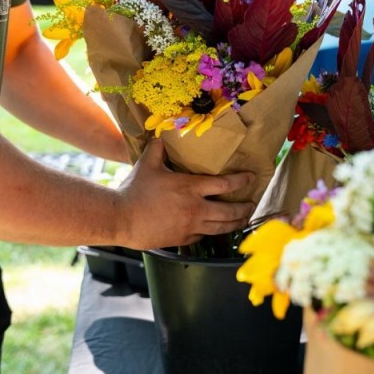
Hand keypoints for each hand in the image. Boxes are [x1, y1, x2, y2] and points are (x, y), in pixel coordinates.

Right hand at [115, 139, 255, 248]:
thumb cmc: (134, 190)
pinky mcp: (183, 239)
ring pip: (222, 227)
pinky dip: (212, 232)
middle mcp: (196, 208)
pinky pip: (204, 236)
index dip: (242, 180)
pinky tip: (216, 229)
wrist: (121, 218)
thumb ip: (158, 149)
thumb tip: (161, 135)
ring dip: (236, 223)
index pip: (225, 183)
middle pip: (230, 211)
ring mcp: (191, 226)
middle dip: (245, 208)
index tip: (251, 178)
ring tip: (243, 219)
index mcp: (191, 187)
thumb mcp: (147, 164)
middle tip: (252, 204)